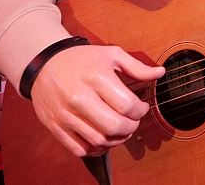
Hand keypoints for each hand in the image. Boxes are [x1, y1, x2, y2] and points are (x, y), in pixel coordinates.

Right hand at [29, 45, 165, 156]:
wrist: (44, 64)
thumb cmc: (80, 59)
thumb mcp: (110, 55)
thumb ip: (136, 67)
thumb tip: (159, 73)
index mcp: (96, 78)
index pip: (126, 105)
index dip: (141, 111)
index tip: (141, 108)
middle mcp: (79, 98)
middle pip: (114, 126)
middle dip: (131, 128)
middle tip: (133, 121)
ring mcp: (66, 114)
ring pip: (98, 140)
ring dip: (117, 140)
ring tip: (121, 130)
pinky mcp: (56, 126)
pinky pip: (79, 149)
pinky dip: (96, 150)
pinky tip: (104, 140)